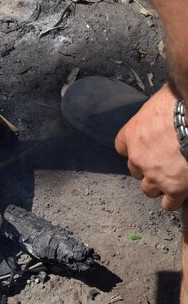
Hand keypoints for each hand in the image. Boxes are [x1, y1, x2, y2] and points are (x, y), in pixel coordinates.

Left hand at [115, 83, 187, 209]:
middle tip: (164, 164)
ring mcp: (155, 175)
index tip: (144, 149)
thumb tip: (165, 104)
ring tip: (172, 180)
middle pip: (135, 170)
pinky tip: (181, 194)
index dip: (134, 149)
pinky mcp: (174, 188)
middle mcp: (138, 157)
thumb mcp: (162, 100)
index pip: (122, 147)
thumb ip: (157, 113)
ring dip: (159, 186)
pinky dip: (174, 200)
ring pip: (148, 189)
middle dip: (148, 168)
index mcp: (132, 134)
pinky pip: (168, 203)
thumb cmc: (182, 104)